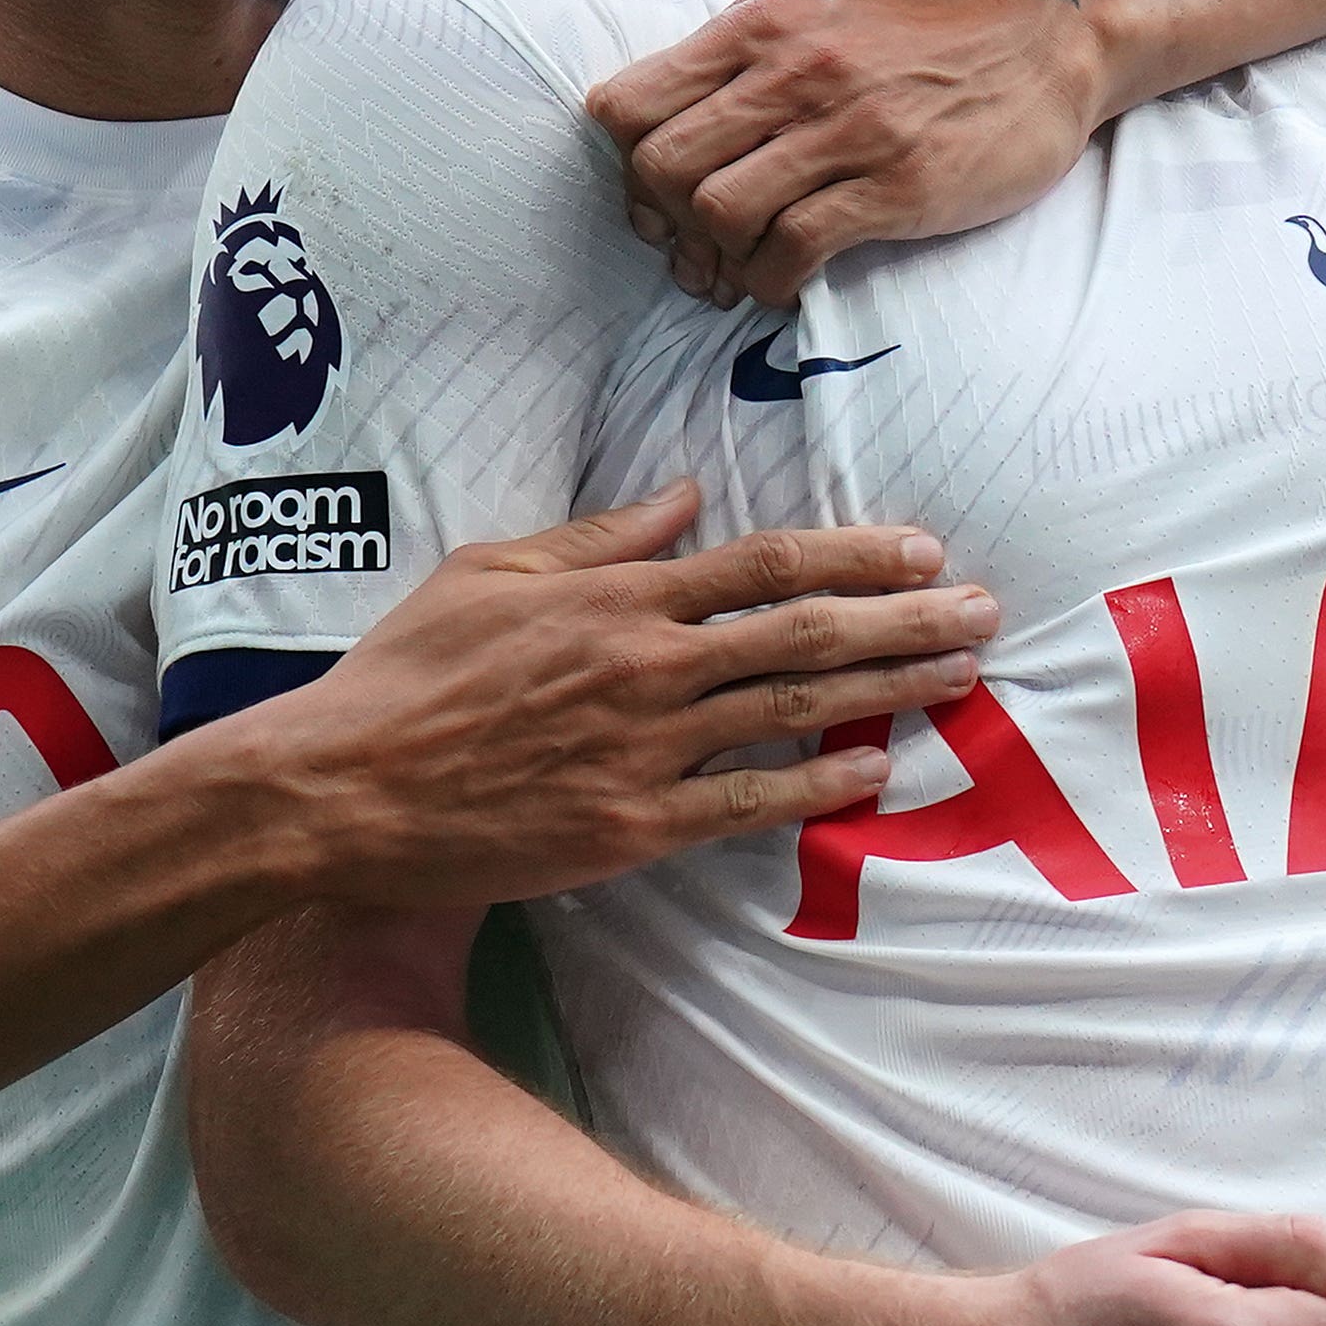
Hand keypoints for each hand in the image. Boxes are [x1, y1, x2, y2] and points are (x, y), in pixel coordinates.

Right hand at [264, 481, 995, 907]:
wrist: (342, 790)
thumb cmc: (405, 675)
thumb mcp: (490, 573)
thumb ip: (599, 537)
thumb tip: (686, 499)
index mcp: (613, 597)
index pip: (761, 564)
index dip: (852, 556)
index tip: (921, 552)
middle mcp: (645, 665)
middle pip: (804, 632)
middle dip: (906, 619)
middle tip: (984, 610)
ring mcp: (645, 750)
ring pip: (795, 712)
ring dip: (891, 691)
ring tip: (962, 677)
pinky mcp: (633, 826)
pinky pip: (751, 805)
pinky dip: (821, 788)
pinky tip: (879, 771)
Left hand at [588, 0, 1108, 307]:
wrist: (1040, 44)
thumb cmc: (914, 39)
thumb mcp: (812, 12)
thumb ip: (734, 53)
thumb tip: (651, 122)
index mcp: (758, 26)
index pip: (628, 105)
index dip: (627, 165)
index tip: (658, 195)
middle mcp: (793, 71)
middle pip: (662, 166)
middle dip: (664, 224)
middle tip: (694, 250)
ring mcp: (848, 128)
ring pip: (720, 212)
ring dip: (717, 261)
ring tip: (740, 271)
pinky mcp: (897, 185)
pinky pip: (795, 247)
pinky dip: (771, 282)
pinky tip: (785, 282)